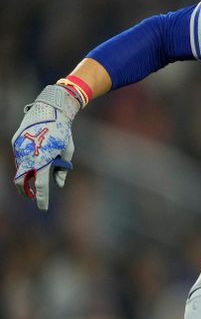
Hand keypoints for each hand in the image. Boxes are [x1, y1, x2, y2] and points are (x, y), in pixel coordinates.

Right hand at [11, 85, 80, 210]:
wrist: (50, 110)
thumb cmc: (63, 131)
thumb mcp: (67, 151)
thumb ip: (62, 169)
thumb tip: (58, 184)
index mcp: (43, 160)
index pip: (40, 185)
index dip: (42, 198)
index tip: (43, 208)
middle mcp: (28, 156)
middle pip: (21, 181)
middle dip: (25, 191)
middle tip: (32, 197)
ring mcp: (19, 148)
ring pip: (18, 169)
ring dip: (23, 178)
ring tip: (31, 183)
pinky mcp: (15, 141)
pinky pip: (18, 157)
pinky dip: (23, 164)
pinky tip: (30, 164)